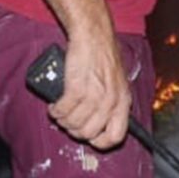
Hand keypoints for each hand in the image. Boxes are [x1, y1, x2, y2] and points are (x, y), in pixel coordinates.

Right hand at [49, 29, 132, 150]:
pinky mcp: (77, 88)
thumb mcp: (117, 82)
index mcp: (123, 101)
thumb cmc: (103, 55)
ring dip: (62, 121)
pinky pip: (63, 110)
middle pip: (89, 133)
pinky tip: (55, 106)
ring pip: (73, 124)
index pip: (116, 137)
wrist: (93, 35)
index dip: (100, 142)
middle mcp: (111, 101)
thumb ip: (111, 102)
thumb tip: (99, 122)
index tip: (90, 138)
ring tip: (60, 112)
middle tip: (68, 122)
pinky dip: (56, 111)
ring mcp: (95, 96)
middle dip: (75, 130)